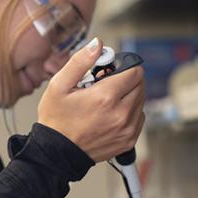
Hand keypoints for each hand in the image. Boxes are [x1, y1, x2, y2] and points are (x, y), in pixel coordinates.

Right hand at [38, 38, 144, 161]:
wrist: (57, 153)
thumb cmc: (56, 120)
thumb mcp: (59, 85)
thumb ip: (80, 61)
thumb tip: (97, 44)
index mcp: (105, 97)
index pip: (135, 71)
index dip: (123, 67)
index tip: (110, 71)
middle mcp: (121, 113)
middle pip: (140, 85)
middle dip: (126, 80)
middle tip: (105, 85)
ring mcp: (127, 129)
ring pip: (141, 101)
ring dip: (128, 96)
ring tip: (106, 101)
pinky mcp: (128, 140)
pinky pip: (139, 117)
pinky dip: (129, 112)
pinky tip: (111, 114)